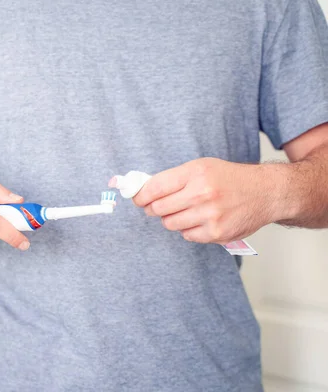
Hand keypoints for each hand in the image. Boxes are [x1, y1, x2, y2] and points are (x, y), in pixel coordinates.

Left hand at [129, 158, 278, 243]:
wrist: (266, 192)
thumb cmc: (229, 179)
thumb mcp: (201, 167)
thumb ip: (173, 178)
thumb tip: (143, 191)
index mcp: (195, 173)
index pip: (154, 188)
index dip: (140, 195)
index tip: (137, 198)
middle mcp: (202, 193)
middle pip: (158, 209)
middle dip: (153, 209)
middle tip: (157, 207)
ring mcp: (210, 215)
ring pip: (170, 224)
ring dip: (172, 219)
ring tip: (185, 211)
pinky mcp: (217, 233)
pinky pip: (187, 236)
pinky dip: (188, 230)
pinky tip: (200, 220)